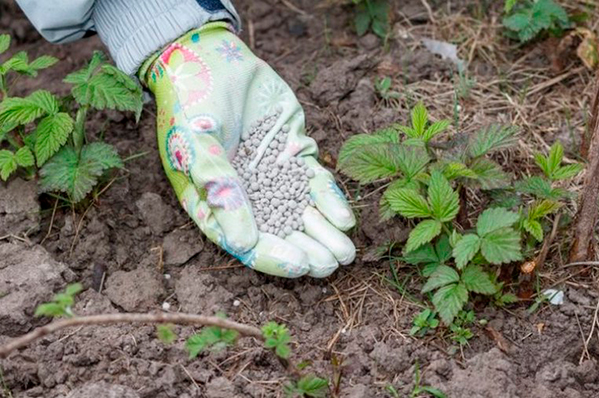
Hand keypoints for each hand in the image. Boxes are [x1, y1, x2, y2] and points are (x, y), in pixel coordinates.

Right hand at [140, 22, 355, 277]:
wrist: (210, 58)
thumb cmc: (192, 103)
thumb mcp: (197, 146)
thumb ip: (220, 190)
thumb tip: (243, 242)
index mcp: (214, 205)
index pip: (246, 243)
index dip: (274, 257)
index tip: (301, 265)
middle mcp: (246, 198)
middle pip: (280, 234)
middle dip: (307, 251)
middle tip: (332, 264)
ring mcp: (272, 177)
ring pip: (302, 214)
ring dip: (324, 234)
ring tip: (346, 252)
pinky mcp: (293, 155)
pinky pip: (314, 183)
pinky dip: (329, 200)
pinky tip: (344, 218)